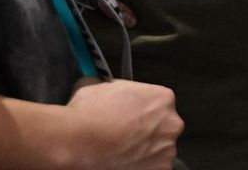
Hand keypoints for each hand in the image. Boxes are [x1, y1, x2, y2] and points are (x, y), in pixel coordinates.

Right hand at [58, 79, 181, 169]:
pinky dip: (140, 166)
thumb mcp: (99, 85)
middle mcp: (170, 124)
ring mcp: (166, 150)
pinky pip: (152, 167)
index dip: (143, 110)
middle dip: (148, 131)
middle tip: (125, 135)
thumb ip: (112, 87)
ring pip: (159, 149)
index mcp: (162, 98)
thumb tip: (104, 86)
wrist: (76, 141)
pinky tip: (122, 161)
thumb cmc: (88, 115)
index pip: (159, 103)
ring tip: (121, 149)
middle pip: (163, 127)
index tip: (132, 116)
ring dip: (145, 150)